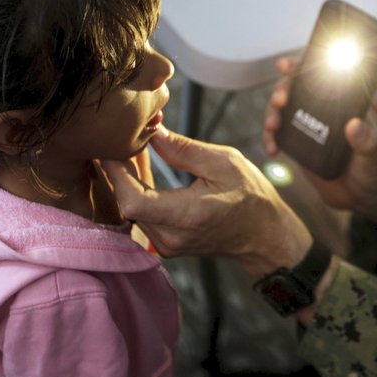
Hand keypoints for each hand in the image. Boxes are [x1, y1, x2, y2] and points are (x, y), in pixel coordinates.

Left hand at [100, 127, 312, 278]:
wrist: (265, 235)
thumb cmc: (251, 196)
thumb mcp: (224, 162)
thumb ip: (183, 149)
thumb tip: (151, 131)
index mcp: (188, 215)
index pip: (132, 200)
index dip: (115, 173)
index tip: (112, 147)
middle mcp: (172, 236)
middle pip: (126, 203)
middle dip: (119, 170)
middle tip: (123, 139)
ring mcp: (167, 245)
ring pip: (130, 210)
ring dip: (126, 180)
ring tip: (132, 149)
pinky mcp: (166, 245)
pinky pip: (141, 216)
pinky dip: (137, 191)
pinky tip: (141, 168)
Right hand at [262, 57, 376, 224]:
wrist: (360, 199)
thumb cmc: (373, 172)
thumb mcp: (372, 157)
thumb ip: (366, 142)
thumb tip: (355, 125)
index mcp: (342, 105)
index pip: (320, 78)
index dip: (301, 67)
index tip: (286, 65)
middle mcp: (322, 111)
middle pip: (295, 90)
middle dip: (281, 91)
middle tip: (279, 102)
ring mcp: (308, 127)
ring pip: (282, 111)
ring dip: (271, 114)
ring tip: (271, 127)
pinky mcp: (298, 145)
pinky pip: (278, 136)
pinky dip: (270, 139)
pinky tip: (271, 149)